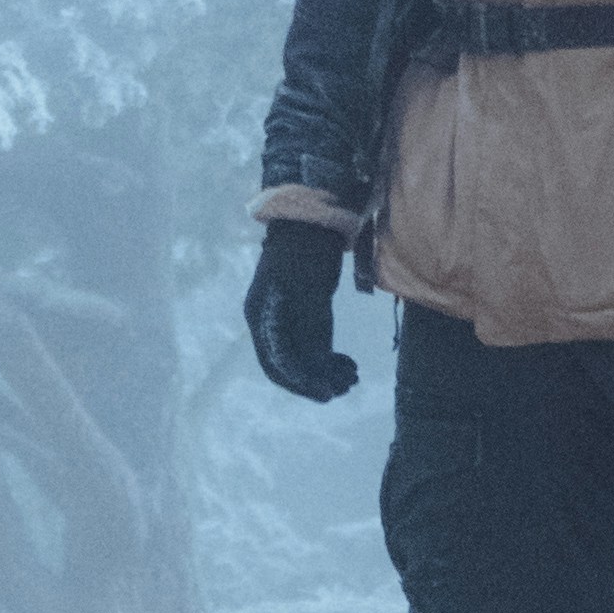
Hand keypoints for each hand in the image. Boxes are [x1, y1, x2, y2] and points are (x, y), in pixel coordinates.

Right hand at [246, 226, 359, 401]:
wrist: (312, 218)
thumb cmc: (307, 250)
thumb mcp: (310, 291)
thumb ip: (310, 329)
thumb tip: (313, 371)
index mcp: (262, 316)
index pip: (277, 363)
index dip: (301, 383)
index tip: (328, 394)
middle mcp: (269, 322)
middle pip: (288, 365)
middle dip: (315, 380)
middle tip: (346, 386)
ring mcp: (286, 317)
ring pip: (303, 358)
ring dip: (325, 371)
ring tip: (351, 376)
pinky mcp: (303, 313)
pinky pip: (312, 345)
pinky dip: (328, 357)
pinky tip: (347, 363)